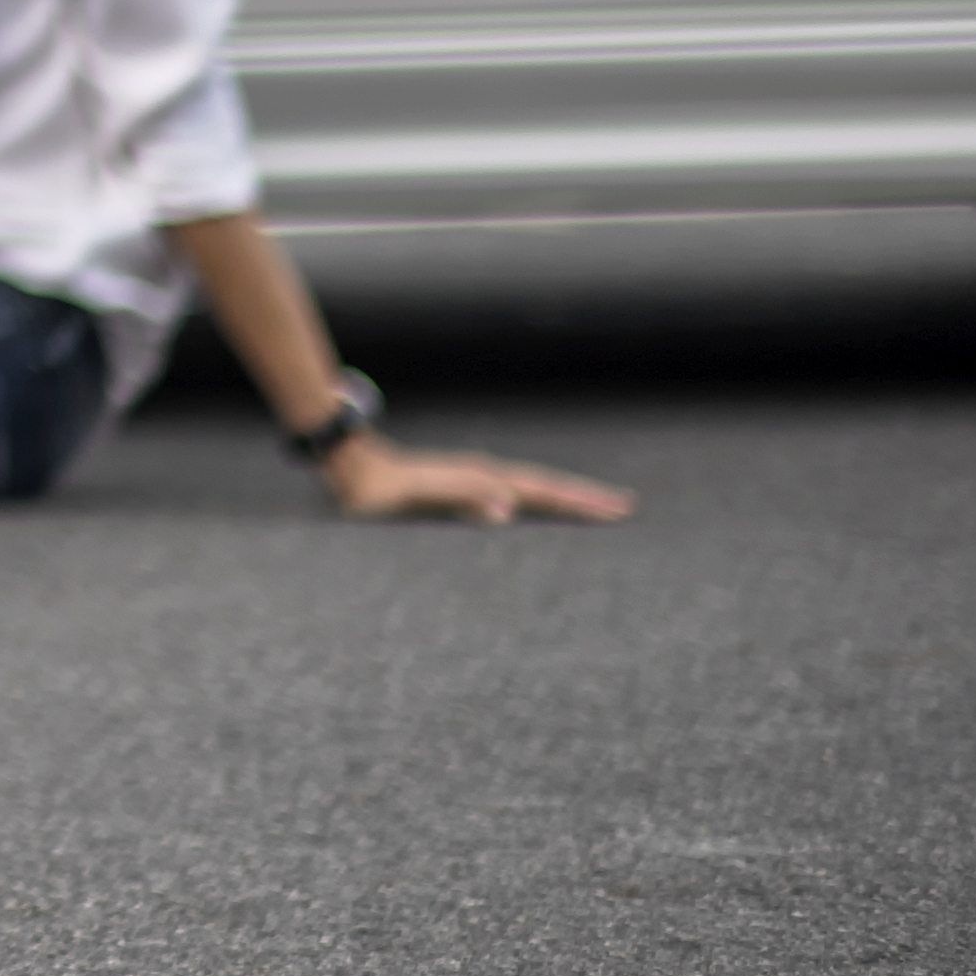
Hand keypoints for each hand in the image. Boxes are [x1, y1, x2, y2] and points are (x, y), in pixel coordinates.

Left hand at [324, 433, 632, 525]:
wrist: (350, 465)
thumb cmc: (378, 490)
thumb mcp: (416, 497)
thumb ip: (460, 497)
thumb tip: (507, 508)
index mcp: (480, 479)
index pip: (541, 491)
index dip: (578, 501)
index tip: (616, 509)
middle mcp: (483, 474)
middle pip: (544, 485)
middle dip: (584, 496)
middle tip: (624, 506)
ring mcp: (474, 477)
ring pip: (531, 486)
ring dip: (563, 495)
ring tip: (595, 504)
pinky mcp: (463, 483)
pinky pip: (511, 490)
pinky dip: (535, 497)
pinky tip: (539, 505)